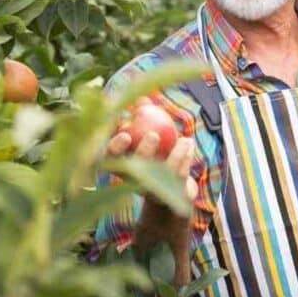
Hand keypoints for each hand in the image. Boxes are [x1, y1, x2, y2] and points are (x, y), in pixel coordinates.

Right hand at [109, 99, 196, 215]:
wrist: (174, 184)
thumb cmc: (158, 149)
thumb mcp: (150, 129)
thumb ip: (144, 113)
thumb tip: (142, 99)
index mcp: (120, 164)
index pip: (108, 157)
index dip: (114, 147)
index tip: (125, 133)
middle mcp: (131, 181)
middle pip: (131, 169)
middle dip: (142, 151)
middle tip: (153, 135)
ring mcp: (149, 191)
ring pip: (160, 174)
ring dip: (174, 152)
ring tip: (184, 138)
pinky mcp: (169, 197)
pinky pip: (178, 176)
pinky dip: (185, 156)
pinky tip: (189, 142)